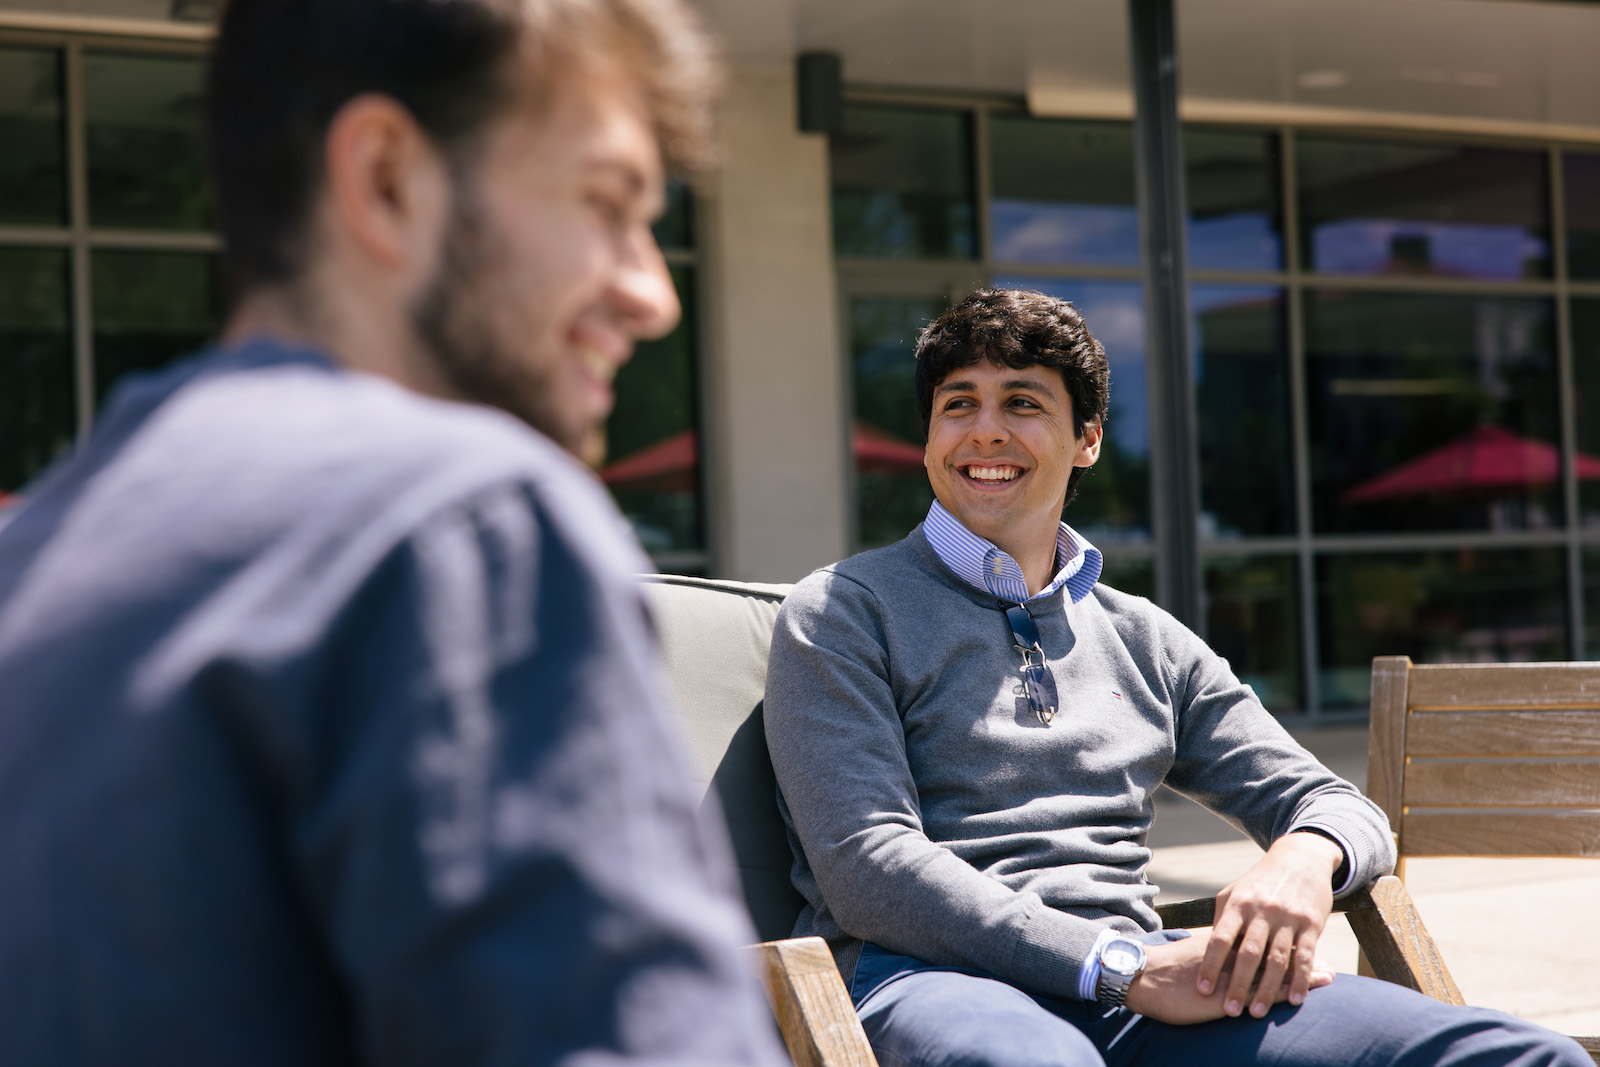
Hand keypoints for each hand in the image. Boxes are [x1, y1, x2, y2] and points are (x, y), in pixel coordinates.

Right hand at [1123, 933, 1334, 1024]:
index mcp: (1224, 935)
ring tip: (1328, 977)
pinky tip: (1301, 996)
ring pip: (1274, 968)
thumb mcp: (1194, 950)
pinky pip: (1262, 992)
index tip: (1309, 935)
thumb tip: (1226, 944)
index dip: (1288, 934)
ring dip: (1302, 973)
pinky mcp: (1227, 993)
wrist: (1142, 976)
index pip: (1263, 932)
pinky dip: (1285, 992)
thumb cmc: (1165, 966)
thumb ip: (1214, 945)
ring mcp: (1231, 971)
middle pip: (1276, 947)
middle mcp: (1233, 949)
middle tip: (1327, 961)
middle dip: (1304, 953)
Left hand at [1197, 831, 1342, 1017]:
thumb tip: (1206, 949)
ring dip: (1266, 989)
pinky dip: (1300, 980)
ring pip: (1276, 959)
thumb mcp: (1235, 892)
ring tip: (1256, 1013)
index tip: (1202, 989)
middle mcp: (1262, 911)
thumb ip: (1221, 918)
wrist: (1300, 858)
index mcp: (1238, 903)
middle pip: (1248, 954)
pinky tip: (1293, 1000)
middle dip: (1238, 985)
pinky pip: (1305, 956)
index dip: (1210, 965)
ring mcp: (1288, 918)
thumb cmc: (1260, 881)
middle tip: (1230, 1012)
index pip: (1220, 938)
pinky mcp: (1312, 924)